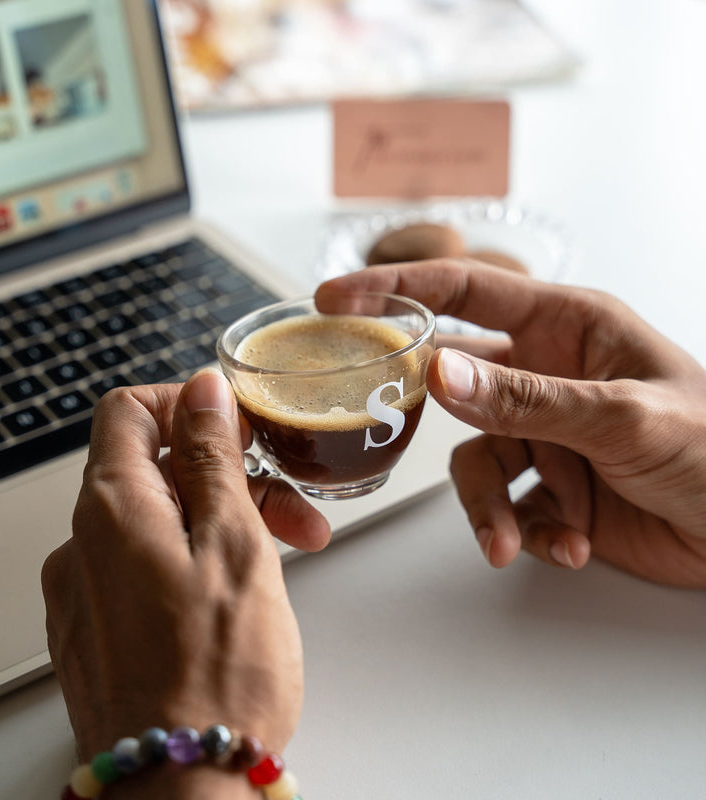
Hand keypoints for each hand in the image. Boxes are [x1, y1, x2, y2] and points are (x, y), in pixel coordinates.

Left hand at [42, 371, 329, 797]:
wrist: (182, 789)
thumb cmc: (218, 674)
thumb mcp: (234, 540)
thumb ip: (212, 456)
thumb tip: (201, 389)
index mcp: (111, 508)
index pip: (128, 410)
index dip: (185, 405)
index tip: (238, 428)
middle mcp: (83, 544)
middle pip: (153, 468)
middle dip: (228, 473)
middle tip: (291, 505)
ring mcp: (86, 590)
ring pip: (157, 520)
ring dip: (222, 520)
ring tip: (289, 555)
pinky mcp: (98, 629)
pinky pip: (143, 567)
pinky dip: (193, 559)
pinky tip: (239, 590)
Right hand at [317, 260, 705, 587]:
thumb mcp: (622, 417)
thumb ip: (527, 399)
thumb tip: (439, 372)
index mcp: (567, 326)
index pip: (466, 290)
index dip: (396, 289)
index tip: (336, 298)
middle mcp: (546, 374)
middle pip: (454, 385)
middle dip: (427, 414)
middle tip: (381, 422)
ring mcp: (546, 433)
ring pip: (475, 462)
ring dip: (492, 508)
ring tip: (518, 541)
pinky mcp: (551, 487)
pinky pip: (507, 506)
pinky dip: (530, 531)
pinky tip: (571, 544)